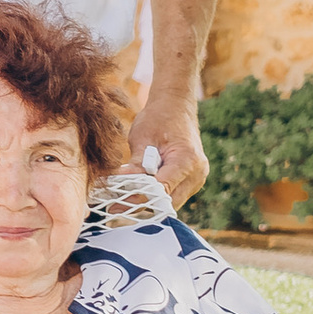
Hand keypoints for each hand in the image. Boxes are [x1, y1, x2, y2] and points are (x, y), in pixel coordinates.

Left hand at [125, 87, 207, 205]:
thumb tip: (121, 185)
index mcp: (188, 161)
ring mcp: (197, 179)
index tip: (116, 202)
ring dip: (148, 202)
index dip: (138, 196)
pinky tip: (136, 193)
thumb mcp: (143, 138)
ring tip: (122, 200)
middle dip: (142, 204)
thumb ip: (136, 164)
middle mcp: (197, 174)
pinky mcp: (192, 181)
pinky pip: (173, 196)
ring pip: (170, 203)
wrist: (176, 107)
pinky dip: (155, 196)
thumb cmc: (159, 118)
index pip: (162, 189)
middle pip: (168, 202)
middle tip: (115, 206)